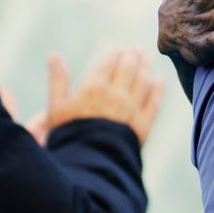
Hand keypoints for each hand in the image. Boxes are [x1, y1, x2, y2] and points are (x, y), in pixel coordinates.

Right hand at [38, 49, 164, 146]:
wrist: (88, 162)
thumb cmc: (67, 134)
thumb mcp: (55, 106)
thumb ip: (57, 79)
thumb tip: (53, 54)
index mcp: (94, 87)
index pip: (108, 64)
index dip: (114, 56)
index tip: (118, 51)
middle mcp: (116, 94)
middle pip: (127, 69)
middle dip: (132, 57)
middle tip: (135, 50)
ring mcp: (131, 108)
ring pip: (142, 82)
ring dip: (146, 68)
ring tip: (148, 59)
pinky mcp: (143, 124)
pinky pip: (153, 102)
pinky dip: (158, 90)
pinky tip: (161, 81)